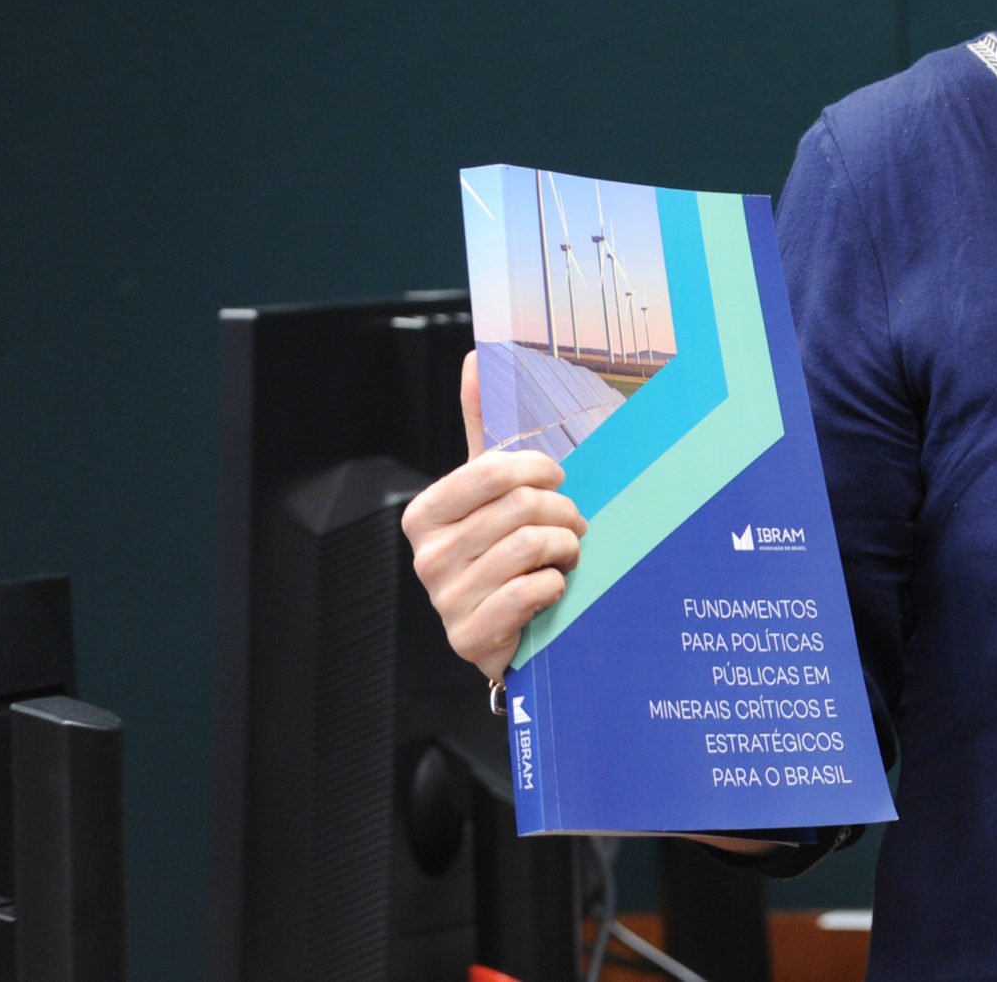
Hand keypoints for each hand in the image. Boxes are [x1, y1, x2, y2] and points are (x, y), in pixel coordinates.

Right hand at [400, 351, 587, 681]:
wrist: (506, 631)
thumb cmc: (502, 552)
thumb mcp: (490, 490)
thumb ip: (481, 425)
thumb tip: (476, 358)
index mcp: (424, 513)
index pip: (493, 470)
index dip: (540, 471)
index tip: (558, 480)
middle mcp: (426, 556)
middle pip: (521, 507)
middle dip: (563, 514)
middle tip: (572, 525)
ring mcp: (445, 600)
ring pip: (532, 546)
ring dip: (565, 548)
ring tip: (564, 555)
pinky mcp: (469, 637)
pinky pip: (531, 591)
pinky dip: (556, 585)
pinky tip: (551, 587)